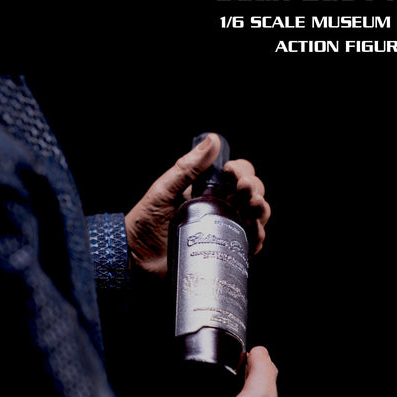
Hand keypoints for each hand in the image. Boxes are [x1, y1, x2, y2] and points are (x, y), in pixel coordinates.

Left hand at [125, 133, 270, 276]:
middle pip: (251, 192)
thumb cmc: (145, 221)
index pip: (236, 173)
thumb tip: (213, 140)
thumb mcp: (165, 190)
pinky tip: (255, 236)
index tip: (233, 175)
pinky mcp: (222, 250)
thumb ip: (187, 167)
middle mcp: (219, 207)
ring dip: (261, 211)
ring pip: (255, 216)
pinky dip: (257, 238)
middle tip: (246, 194)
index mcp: (207, 189)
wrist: (135, 257)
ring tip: (254, 211)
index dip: (242, 171)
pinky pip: (248, 243)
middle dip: (255, 189)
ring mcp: (222, 229)